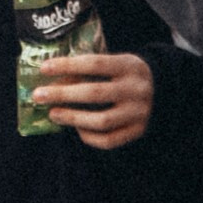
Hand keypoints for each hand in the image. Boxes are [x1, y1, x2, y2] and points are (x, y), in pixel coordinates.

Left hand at [30, 52, 154, 150]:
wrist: (163, 90)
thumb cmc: (127, 74)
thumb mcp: (117, 62)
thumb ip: (91, 68)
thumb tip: (53, 78)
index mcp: (129, 66)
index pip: (95, 63)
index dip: (68, 65)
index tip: (44, 68)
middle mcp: (136, 90)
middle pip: (95, 93)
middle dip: (62, 94)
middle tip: (38, 95)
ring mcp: (138, 113)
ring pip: (101, 120)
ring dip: (72, 118)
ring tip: (53, 113)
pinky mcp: (137, 131)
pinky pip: (108, 140)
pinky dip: (88, 137)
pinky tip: (77, 129)